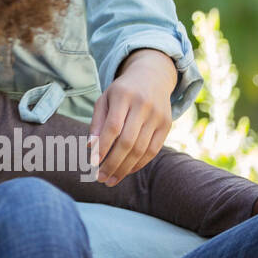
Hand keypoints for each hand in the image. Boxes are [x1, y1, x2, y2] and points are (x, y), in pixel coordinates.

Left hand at [90, 49, 177, 185]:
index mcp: (123, 95)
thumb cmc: (121, 92)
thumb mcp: (105, 99)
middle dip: (113, 163)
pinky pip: (153, 150)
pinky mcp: (167, 125)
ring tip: (111, 180)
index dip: (102, 147)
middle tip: (100, 179)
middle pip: (128, 141)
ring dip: (125, 168)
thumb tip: (90, 147)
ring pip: (141, 149)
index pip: (113, 127)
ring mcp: (158, 115)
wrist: (152, 77)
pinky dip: (139, 164)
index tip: (92, 163)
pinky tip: (126, 171)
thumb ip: (97, 122)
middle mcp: (143, 105)